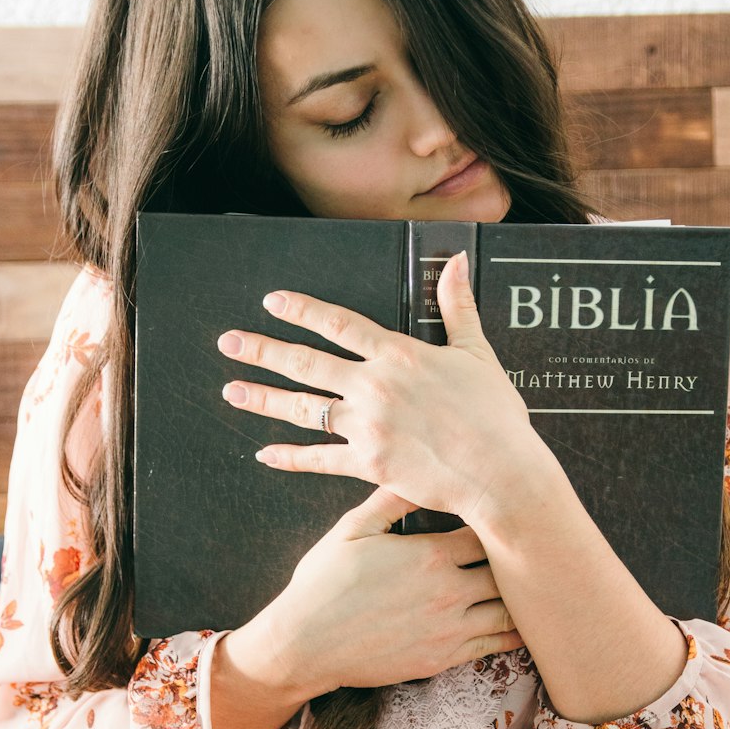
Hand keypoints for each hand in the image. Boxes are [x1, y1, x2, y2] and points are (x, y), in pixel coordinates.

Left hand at [218, 251, 535, 525]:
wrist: (501, 471)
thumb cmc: (496, 415)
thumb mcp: (477, 354)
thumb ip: (458, 306)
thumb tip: (455, 257)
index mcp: (400, 355)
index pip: (339, 324)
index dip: (302, 310)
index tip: (271, 301)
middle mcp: (375, 386)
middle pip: (307, 363)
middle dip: (263, 350)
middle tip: (228, 343)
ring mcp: (368, 426)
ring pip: (305, 408)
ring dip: (264, 398)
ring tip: (231, 391)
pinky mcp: (369, 464)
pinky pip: (320, 459)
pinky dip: (290, 457)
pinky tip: (264, 453)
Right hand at [257, 486, 523, 695]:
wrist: (305, 644)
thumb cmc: (323, 584)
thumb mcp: (351, 530)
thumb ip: (390, 500)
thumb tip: (417, 472)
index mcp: (430, 555)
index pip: (490, 531)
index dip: (503, 522)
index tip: (509, 515)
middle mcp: (449, 592)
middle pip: (509, 570)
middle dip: (522, 557)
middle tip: (536, 547)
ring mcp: (449, 629)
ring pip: (510, 611)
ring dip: (523, 596)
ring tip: (538, 583)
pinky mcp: (444, 659)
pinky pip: (496, 645)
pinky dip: (515, 633)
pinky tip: (526, 622)